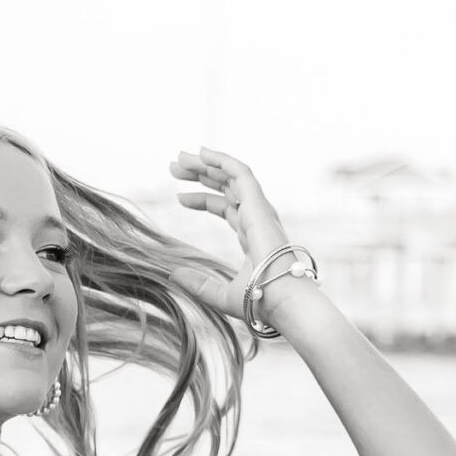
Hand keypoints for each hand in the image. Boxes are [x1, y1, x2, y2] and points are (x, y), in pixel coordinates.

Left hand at [166, 146, 296, 321]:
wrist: (281, 300)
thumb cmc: (260, 301)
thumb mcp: (220, 295)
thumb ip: (198, 284)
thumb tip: (173, 276)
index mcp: (252, 236)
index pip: (226, 208)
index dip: (202, 200)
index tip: (179, 198)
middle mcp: (257, 219)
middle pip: (226, 187)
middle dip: (201, 175)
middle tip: (174, 167)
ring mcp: (260, 211)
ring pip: (231, 177)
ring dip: (206, 164)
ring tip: (179, 159)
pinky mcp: (259, 206)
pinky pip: (241, 174)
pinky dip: (223, 161)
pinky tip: (202, 154)